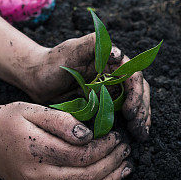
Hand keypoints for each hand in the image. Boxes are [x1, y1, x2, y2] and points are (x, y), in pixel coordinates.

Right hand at [0, 101, 131, 179]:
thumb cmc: (11, 120)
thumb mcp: (34, 109)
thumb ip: (62, 121)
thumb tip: (89, 135)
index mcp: (36, 150)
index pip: (80, 155)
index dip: (104, 147)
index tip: (116, 135)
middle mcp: (36, 175)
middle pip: (85, 175)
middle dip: (111, 162)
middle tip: (126, 148)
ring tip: (125, 167)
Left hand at [25, 34, 151, 140]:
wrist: (37, 77)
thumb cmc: (53, 61)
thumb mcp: (71, 49)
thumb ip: (92, 44)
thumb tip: (118, 53)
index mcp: (112, 61)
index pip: (133, 76)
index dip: (136, 94)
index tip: (130, 112)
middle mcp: (115, 75)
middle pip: (139, 91)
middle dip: (142, 110)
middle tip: (138, 129)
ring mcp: (111, 89)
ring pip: (136, 103)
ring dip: (142, 118)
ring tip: (140, 135)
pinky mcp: (105, 103)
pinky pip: (123, 113)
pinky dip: (131, 123)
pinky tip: (133, 134)